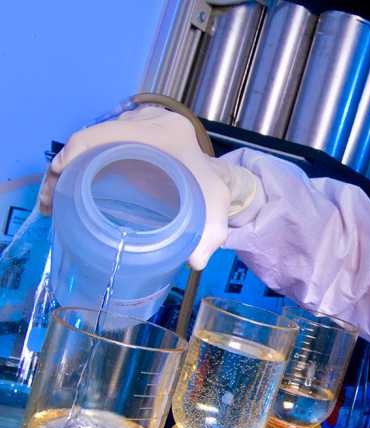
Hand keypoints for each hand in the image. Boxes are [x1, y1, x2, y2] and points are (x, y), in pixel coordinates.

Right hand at [39, 106, 255, 269]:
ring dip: (67, 169)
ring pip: (90, 142)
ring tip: (53, 203)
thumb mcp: (214, 211)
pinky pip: (97, 143)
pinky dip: (79, 164)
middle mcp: (148, 121)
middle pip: (91, 137)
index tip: (59, 182)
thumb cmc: (210, 193)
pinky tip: (66, 190)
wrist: (214, 179)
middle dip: (64, 169)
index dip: (77, 154)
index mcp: (165, 132)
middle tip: (51, 203)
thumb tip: (196, 262)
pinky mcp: (129, 133)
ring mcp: (136, 124)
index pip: (108, 134)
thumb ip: (211, 234)